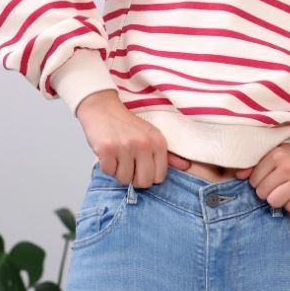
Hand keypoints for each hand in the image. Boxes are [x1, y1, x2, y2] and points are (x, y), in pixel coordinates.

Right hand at [74, 89, 191, 186]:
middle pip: (143, 182)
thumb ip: (168, 153)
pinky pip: (108, 172)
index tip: (140, 166)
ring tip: (117, 156)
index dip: (148, 176)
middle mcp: (144, 144)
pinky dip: (106, 166)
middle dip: (133, 178)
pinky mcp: (107, 149)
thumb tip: (186, 166)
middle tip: (127, 164)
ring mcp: (125, 146)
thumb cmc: (127, 125)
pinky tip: (108, 153)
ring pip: (124, 178)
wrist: (102, 108)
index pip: (159, 178)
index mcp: (158, 142)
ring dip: (118, 171)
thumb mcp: (151, 135)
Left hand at [236, 144, 289, 213]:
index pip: (254, 180)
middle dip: (268, 193)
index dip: (260, 183)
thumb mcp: (280, 154)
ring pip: (274, 202)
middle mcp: (288, 166)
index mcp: (278, 154)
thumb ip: (258, 164)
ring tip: (287, 193)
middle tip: (279, 187)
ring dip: (279, 201)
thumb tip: (238, 176)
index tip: (270, 180)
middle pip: (262, 193)